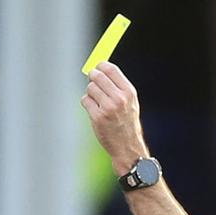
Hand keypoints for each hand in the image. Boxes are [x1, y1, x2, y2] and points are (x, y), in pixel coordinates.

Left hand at [81, 61, 149, 175]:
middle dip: (92, 77)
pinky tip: (94, 111)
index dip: (101, 66)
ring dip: (90, 93)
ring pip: (90, 88)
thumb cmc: (126, 122)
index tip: (97, 69)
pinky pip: (85, 101)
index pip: (111, 69)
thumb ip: (117, 85)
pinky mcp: (97, 117)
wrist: (127, 147)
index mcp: (129, 92)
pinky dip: (87, 103)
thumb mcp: (130, 102)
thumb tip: (100, 68)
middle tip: (92, 82)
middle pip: (98, 76)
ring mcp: (108, 108)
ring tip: (97, 102)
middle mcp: (119, 98)